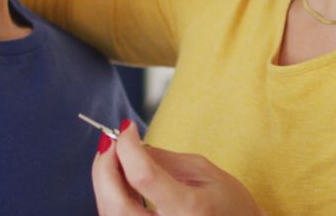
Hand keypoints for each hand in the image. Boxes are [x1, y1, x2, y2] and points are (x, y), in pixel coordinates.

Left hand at [92, 121, 263, 215]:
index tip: (127, 128)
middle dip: (104, 167)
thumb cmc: (230, 205)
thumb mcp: (205, 172)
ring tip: (116, 157)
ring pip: (109, 212)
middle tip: (110, 142)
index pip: (144, 176)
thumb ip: (164, 159)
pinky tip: (120, 179)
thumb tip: (131, 146)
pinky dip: (111, 195)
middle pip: (115, 202)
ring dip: (105, 180)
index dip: (127, 147)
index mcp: (189, 210)